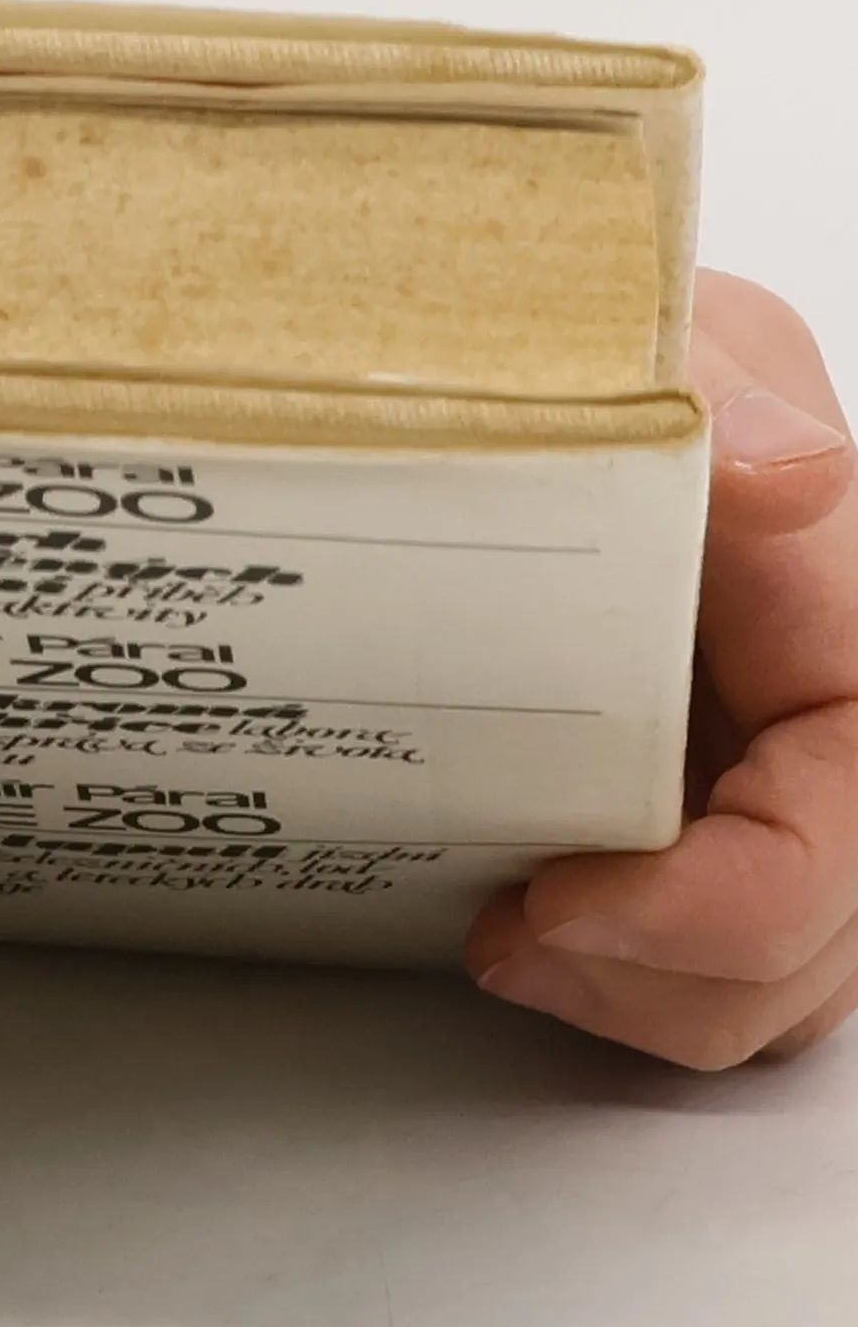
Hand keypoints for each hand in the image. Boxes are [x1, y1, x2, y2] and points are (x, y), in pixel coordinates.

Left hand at [468, 270, 857, 1066]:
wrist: (528, 385)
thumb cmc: (604, 352)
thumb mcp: (664, 330)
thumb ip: (719, 384)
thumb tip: (787, 472)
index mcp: (839, 608)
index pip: (856, 796)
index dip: (749, 896)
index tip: (573, 904)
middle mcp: (819, 709)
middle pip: (829, 924)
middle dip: (679, 976)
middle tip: (511, 940)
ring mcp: (752, 765)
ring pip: (772, 967)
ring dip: (645, 996)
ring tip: (503, 944)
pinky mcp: (675, 800)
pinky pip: (697, 948)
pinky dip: (620, 976)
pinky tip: (509, 924)